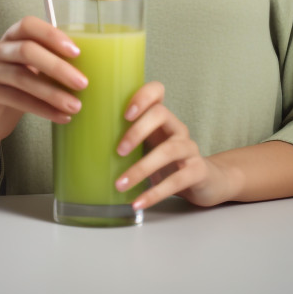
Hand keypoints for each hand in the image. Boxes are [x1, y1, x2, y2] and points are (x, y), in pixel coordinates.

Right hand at [0, 15, 88, 169]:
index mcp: (13, 36)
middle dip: (57, 66)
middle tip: (83, 83)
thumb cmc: (19, 86)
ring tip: (76, 106)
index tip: (76, 51)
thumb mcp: (33, 68)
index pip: (28, 25)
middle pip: (27, 51)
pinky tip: (63, 117)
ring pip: (22, 78)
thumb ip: (53, 60)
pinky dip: (43, 110)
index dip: (51, 35)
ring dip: (53, 93)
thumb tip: (98, 65)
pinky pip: (18, 100)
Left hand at [114, 81, 235, 209]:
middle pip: (160, 114)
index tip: (125, 113)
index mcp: (162, 119)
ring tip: (120, 184)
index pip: (157, 91)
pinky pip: (176, 180)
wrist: (206, 181)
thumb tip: (86, 144)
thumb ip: (127, 139)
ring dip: (141, 168)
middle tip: (118, 151)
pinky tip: (138, 203)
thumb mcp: (148, 146)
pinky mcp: (198, 171)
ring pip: (168, 150)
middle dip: (137, 131)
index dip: (142, 96)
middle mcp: (177, 128)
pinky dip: (154, 193)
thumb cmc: (168, 162)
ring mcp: (190, 149)